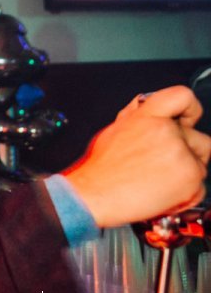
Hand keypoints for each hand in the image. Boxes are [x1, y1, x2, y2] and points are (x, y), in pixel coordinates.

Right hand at [63, 86, 208, 227]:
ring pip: (200, 165)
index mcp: (147, 115)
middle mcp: (166, 131)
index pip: (182, 96)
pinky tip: (160, 195)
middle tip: (161, 166)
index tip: (188, 120)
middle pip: (198, 139)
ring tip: (156, 182)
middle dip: (186, 154)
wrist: (91, 195)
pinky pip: (199, 188)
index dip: (191, 108)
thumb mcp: (114, 131)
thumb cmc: (99, 169)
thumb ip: (139, 118)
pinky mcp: (189, 177)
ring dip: (184, 175)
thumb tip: (152, 110)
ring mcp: (180, 153)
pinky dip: (184, 196)